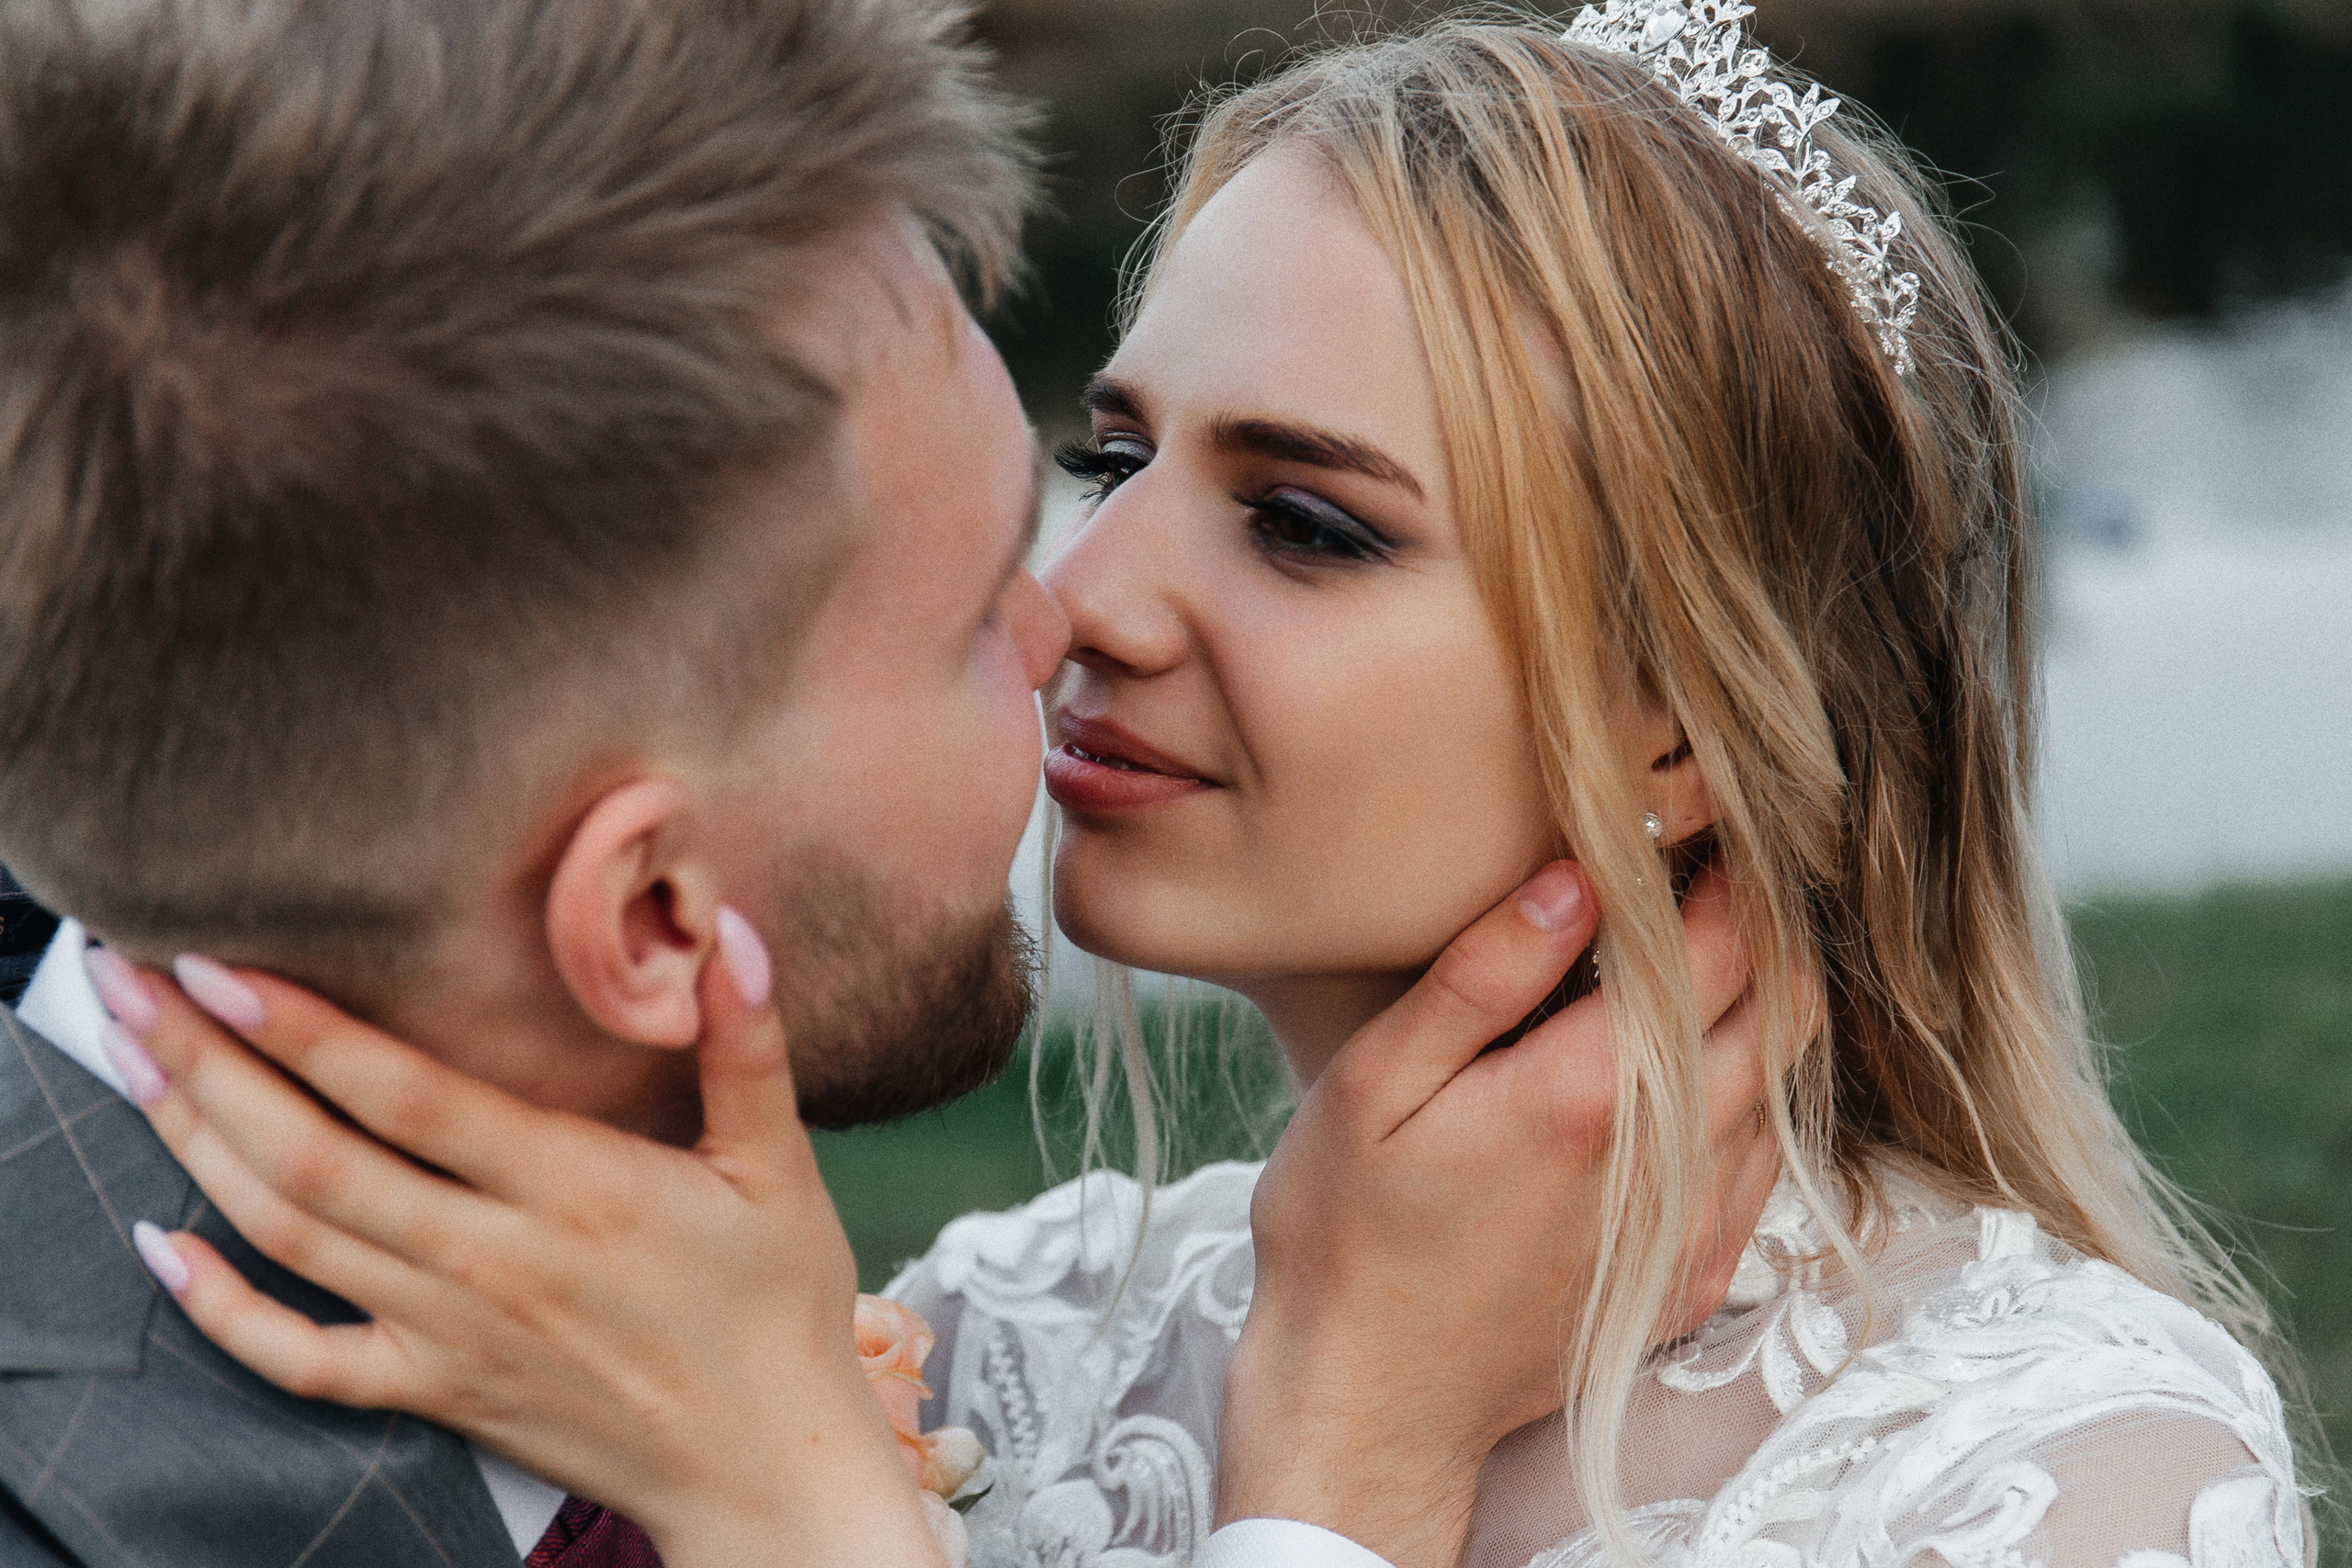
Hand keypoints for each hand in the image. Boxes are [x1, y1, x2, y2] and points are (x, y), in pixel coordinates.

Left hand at [94, 919, 947, 1567]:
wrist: (765, 1466)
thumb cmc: (777, 1306)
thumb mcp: (780, 1164)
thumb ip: (745, 1042)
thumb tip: (724, 925)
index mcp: (575, 1191)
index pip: (410, 1098)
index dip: (308, 1032)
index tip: (225, 964)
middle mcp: (492, 1260)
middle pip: (316, 1161)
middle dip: (210, 1068)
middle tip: (133, 988)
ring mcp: (449, 1334)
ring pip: (292, 1239)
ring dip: (197, 1150)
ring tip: (134, 1066)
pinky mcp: (433, 1390)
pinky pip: (300, 1358)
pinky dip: (219, 1311)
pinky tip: (159, 1250)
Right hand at [1216, 859, 1784, 1567]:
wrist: (1370, 1403)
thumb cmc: (1346, 1237)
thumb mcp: (1374, 1087)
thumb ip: (1479, 981)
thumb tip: (1572, 882)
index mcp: (1583, 1097)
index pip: (1713, 957)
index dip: (1727, 881)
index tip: (1706, 832)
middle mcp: (1663, 1163)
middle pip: (1778, 1012)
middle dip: (1764, 933)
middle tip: (1717, 880)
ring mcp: (1689, 1229)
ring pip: (1786, 1087)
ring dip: (1767, 1013)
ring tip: (1709, 963)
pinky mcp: (1691, 1278)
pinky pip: (1765, 1167)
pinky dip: (1754, 1101)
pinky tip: (1696, 1076)